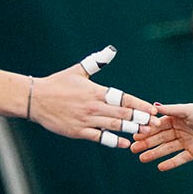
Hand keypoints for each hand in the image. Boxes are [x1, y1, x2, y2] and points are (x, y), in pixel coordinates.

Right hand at [27, 46, 157, 148]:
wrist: (35, 99)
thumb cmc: (57, 84)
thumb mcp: (77, 71)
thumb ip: (96, 62)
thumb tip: (110, 50)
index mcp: (96, 91)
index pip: (123, 98)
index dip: (139, 104)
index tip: (153, 108)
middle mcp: (94, 106)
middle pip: (123, 114)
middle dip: (142, 119)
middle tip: (157, 123)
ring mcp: (86, 120)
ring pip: (114, 126)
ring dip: (132, 130)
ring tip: (146, 133)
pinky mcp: (79, 132)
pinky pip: (100, 138)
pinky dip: (114, 141)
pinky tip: (126, 143)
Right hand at [130, 102, 192, 169]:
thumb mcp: (187, 110)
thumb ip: (171, 110)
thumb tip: (154, 107)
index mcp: (177, 119)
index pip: (158, 126)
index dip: (147, 131)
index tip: (135, 135)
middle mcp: (180, 130)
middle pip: (160, 138)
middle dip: (147, 143)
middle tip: (133, 149)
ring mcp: (186, 142)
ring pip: (167, 149)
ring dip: (154, 153)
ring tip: (142, 158)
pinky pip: (180, 159)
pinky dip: (170, 163)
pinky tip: (160, 166)